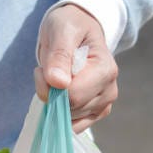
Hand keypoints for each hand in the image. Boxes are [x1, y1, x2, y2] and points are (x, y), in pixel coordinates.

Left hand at [36, 4, 118, 132]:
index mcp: (105, 70)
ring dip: (55, 102)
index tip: (43, 70)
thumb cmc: (70, 26)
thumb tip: (58, 83)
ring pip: (69, 119)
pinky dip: (60, 114)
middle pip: (70, 108)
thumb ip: (59, 55)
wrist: (78, 28)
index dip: (49, 87)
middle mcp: (109, 91)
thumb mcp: (61, 31)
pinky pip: (72, 126)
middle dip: (51, 94)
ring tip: (58, 78)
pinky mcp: (96, 113)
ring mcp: (104, 104)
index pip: (72, 95)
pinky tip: (60, 95)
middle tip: (49, 71)